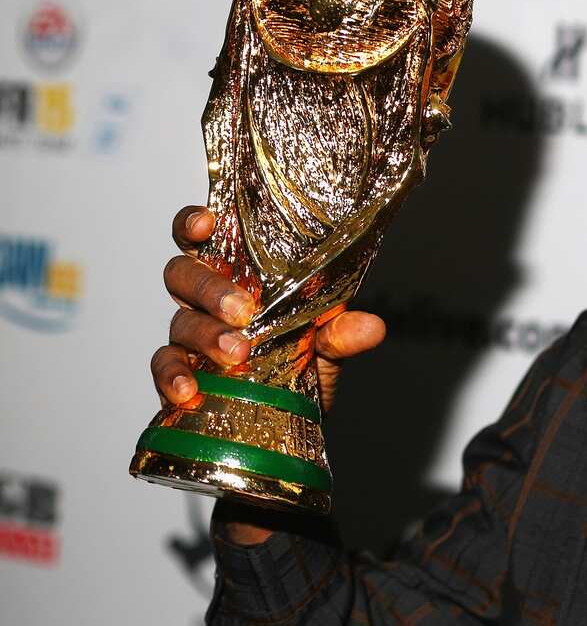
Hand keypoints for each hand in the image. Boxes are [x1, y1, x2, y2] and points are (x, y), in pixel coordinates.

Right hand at [151, 206, 386, 413]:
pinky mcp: (184, 372)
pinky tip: (190, 391)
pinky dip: (174, 377)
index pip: (206, 236)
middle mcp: (209, 299)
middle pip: (183, 274)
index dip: (194, 223)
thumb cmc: (305, 359)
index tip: (206, 223)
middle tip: (243, 310)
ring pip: (179, 322)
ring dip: (204, 336)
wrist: (293, 413)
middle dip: (209, 287)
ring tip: (236, 354)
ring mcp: (192, 335)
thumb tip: (371, 327)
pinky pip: (165, 368)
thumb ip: (344, 331)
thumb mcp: (331, 341)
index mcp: (240, 274)